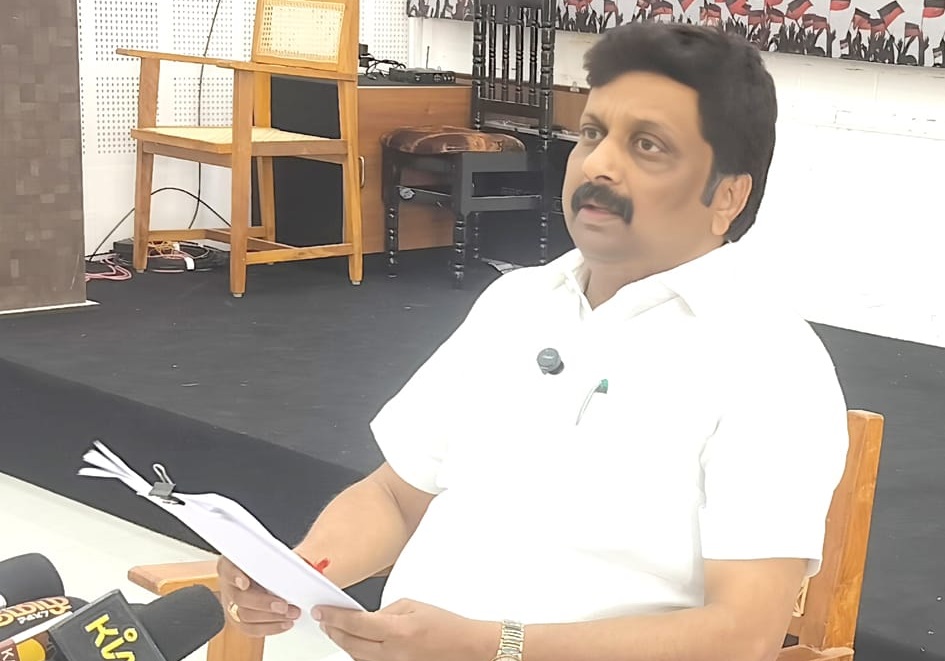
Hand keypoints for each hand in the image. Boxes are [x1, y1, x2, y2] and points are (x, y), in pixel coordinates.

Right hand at [217, 556, 301, 636]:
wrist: (249, 573)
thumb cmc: (257, 563)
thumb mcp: (263, 554)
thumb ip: (275, 559)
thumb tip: (300, 564)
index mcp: (231, 566)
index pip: (229, 570)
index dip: (236, 577)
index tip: (245, 583)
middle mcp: (228, 586)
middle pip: (240, 598)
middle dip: (264, 604)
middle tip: (284, 606)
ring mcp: (230, 605)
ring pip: (245, 617)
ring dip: (271, 619)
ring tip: (290, 616)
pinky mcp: (237, 620)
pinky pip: (251, 629)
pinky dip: (270, 628)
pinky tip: (284, 623)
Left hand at [315, 598, 498, 660]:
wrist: (466, 648)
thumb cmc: (447, 626)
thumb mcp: (412, 606)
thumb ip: (385, 610)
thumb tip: (366, 617)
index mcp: (398, 630)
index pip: (355, 623)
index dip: (334, 616)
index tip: (321, 611)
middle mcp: (393, 653)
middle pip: (350, 644)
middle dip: (334, 630)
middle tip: (324, 619)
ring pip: (357, 657)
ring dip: (344, 643)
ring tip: (335, 630)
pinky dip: (359, 653)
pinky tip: (355, 644)